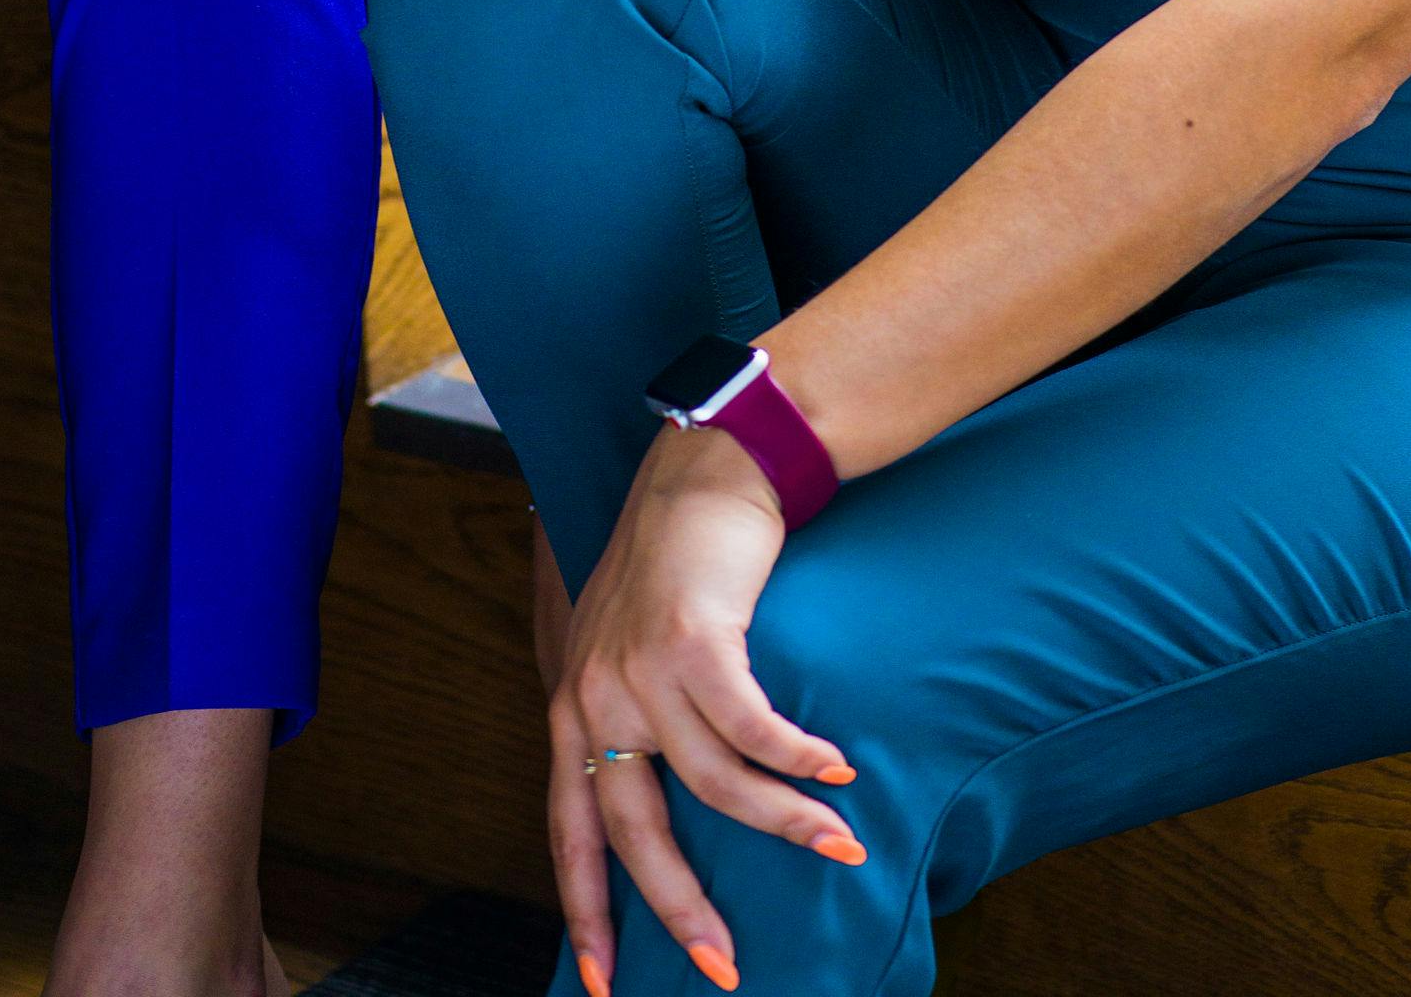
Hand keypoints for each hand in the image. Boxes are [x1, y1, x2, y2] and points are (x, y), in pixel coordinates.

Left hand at [547, 424, 861, 995]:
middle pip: (636, 834)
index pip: (570, 831)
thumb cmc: (677, 562)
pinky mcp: (694, 639)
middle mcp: (594, 693)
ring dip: (784, 824)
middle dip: (684, 909)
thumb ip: (635, 720)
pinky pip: (753, 728)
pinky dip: (800, 760)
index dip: (587, 910)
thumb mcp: (628, 645)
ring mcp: (641, 667)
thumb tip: (673, 811)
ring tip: (839, 847)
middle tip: (726, 965)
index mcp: (572, 704)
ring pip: (714, 786)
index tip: (603, 984)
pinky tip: (840, 774)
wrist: (704, 466)